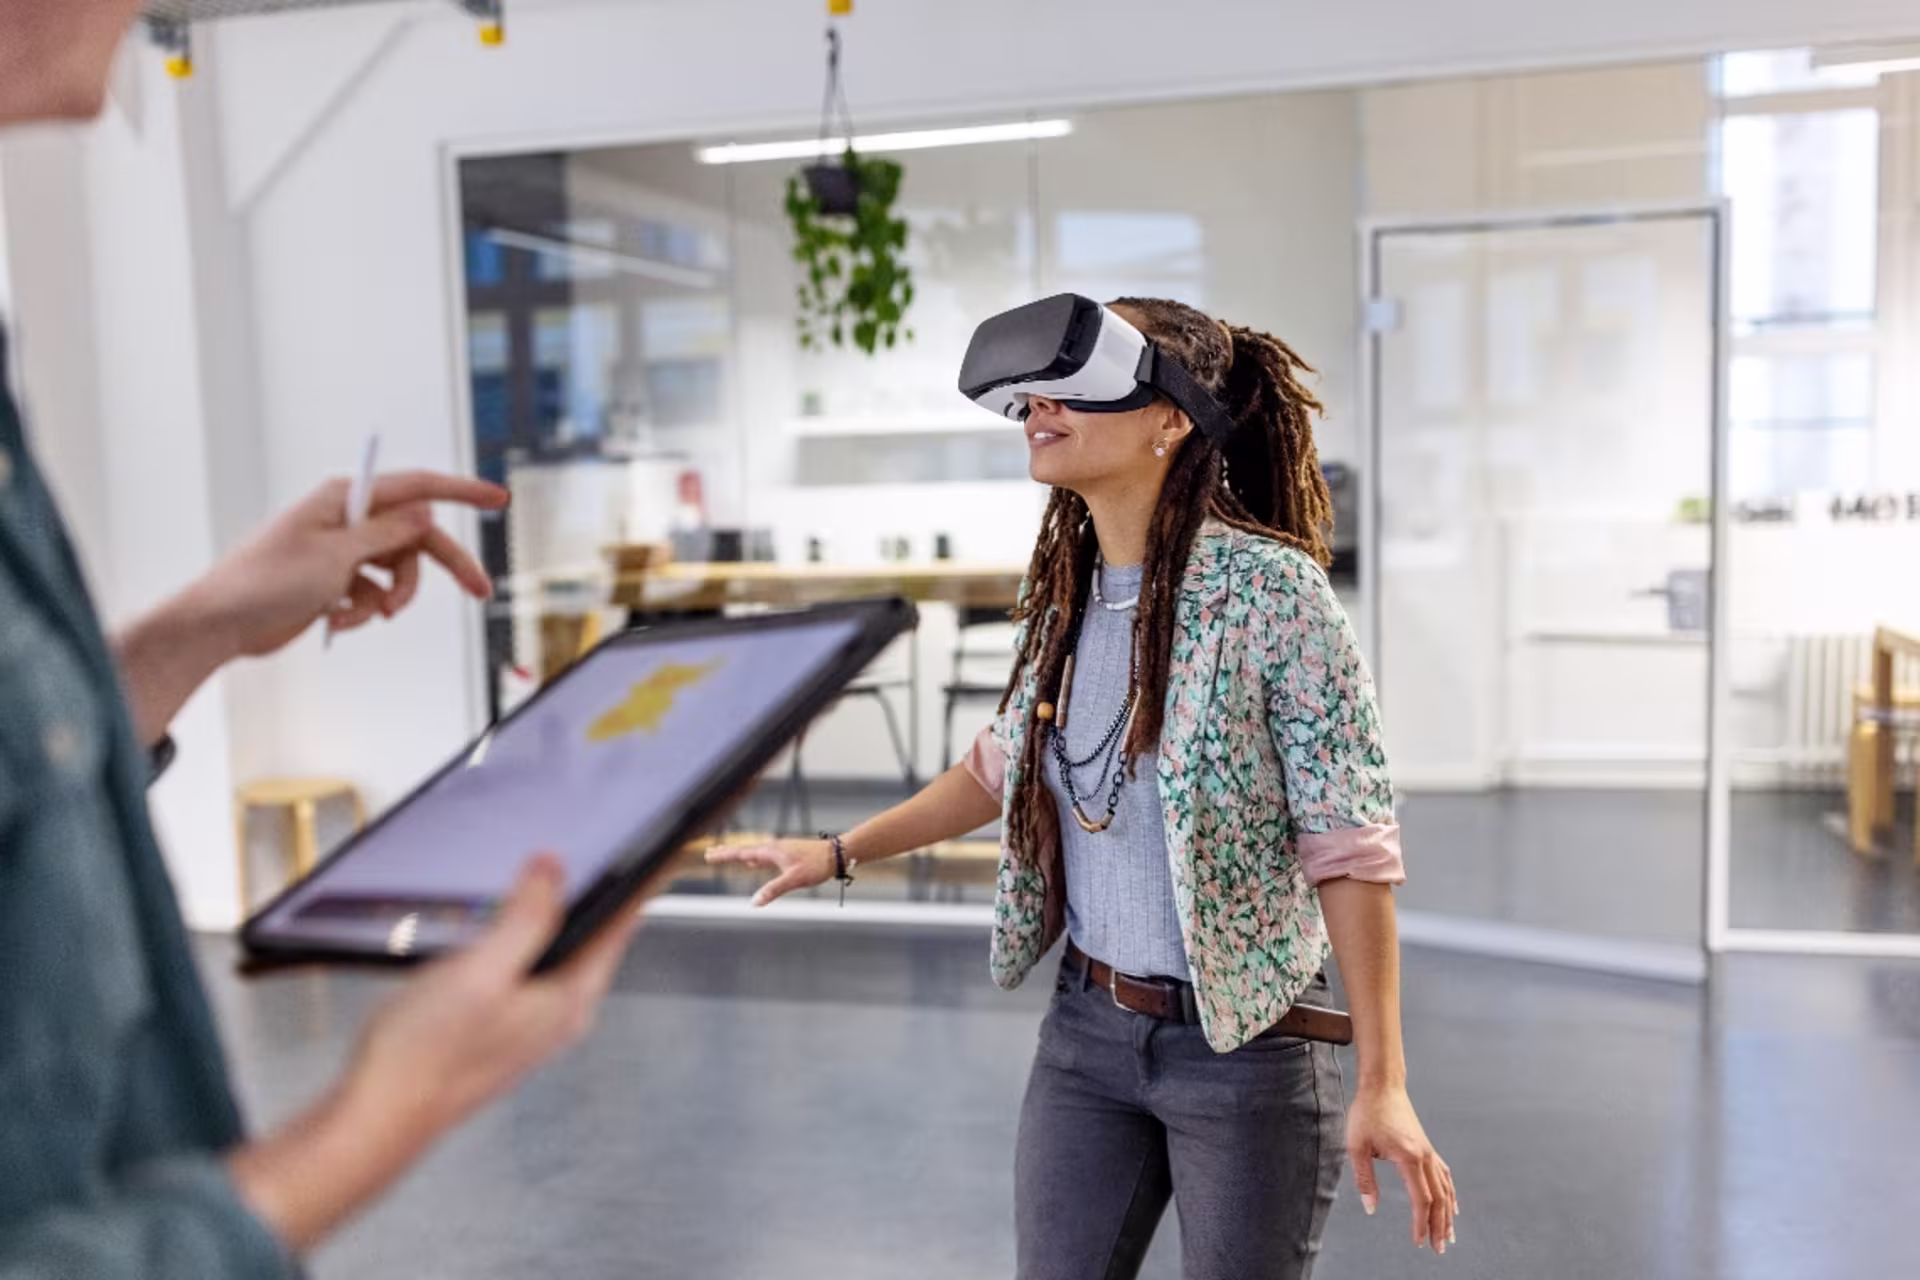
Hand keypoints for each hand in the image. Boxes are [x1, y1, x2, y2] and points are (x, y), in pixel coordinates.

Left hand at [191, 471, 507, 659]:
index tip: (498, 498)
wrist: (223, 624)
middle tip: (481, 591)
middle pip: (416, 537)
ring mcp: (342, 551)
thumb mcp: (336, 555)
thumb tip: (426, 512)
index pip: (417, 488)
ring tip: (367, 615)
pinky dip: (364, 611)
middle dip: (444, 567)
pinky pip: (375, 593)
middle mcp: (347, 520)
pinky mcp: (336, 581)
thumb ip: (387, 533)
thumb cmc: (267, 581)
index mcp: (345, 499)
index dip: (462, 492)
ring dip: (391, 598)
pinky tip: (337, 619)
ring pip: (399, 571)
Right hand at [346, 856, 641, 1140]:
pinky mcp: (504, 1027)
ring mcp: (532, 1024)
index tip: (645, 853)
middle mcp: (559, 1015)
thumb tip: (553, 871)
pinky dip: (523, 940)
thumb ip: (526, 919)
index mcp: (569, 1000)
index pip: (620, 929)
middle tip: (596, 854)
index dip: (634, 886)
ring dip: (553, 916)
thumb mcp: (481, 971)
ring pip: (559, 955)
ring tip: (548, 878)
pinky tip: (501, 928)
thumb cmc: (426, 1054)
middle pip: (594, 940)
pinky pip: (529, 970)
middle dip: (593, 895)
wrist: (381, 1109)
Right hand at [705, 838, 832, 906]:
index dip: (724, 855)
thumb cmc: (817, 865)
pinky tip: (754, 864)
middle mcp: (774, 847)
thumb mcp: (794, 879)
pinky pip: (764, 856)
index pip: (742, 853)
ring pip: (754, 853)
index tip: (708, 855)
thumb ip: (773, 890)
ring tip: (728, 857)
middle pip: (745, 850)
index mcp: (771, 850)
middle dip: (727, 852)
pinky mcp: (788, 854)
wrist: (837, 854)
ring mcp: (781, 849)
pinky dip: (754, 859)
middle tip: (710, 853)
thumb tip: (754, 903)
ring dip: (740, 855)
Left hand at [1347, 1083, 1456, 1255]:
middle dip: (1439, 1226)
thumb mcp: (1357, 1146)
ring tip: (1449, 1235)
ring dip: (1448, 1214)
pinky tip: (1453, 1205)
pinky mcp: (1427, 1147)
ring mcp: (1429, 1151)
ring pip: (1445, 1189)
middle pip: (1439, 1199)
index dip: (1421, 1223)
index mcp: (1409, 1158)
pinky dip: (1450, 1193)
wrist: (1382, 1085)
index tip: (1418, 1242)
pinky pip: (1444, 1175)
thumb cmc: (1367, 1112)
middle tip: (1439, 1248)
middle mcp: (1425, 1156)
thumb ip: (1364, 1179)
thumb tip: (1371, 1208)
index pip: (1421, 1199)